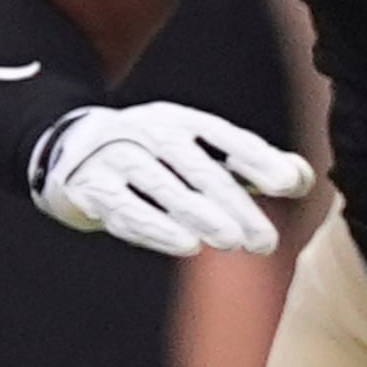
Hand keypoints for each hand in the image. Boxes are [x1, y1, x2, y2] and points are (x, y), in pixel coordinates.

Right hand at [32, 102, 311, 257]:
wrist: (64, 150)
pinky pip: (127, 210)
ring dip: (200, 216)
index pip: (225, 137)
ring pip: (164, 189)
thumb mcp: (194, 150)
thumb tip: (302, 178)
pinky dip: (157, 228)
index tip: (289, 186)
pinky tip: (185, 245)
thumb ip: (247, 164)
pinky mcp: (92, 188)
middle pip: (198, 168)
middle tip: (264, 240)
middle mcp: (148, 133)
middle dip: (235, 204)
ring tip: (233, 242)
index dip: (258, 160)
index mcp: (179, 121)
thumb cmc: (148, 156)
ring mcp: (116, 158)